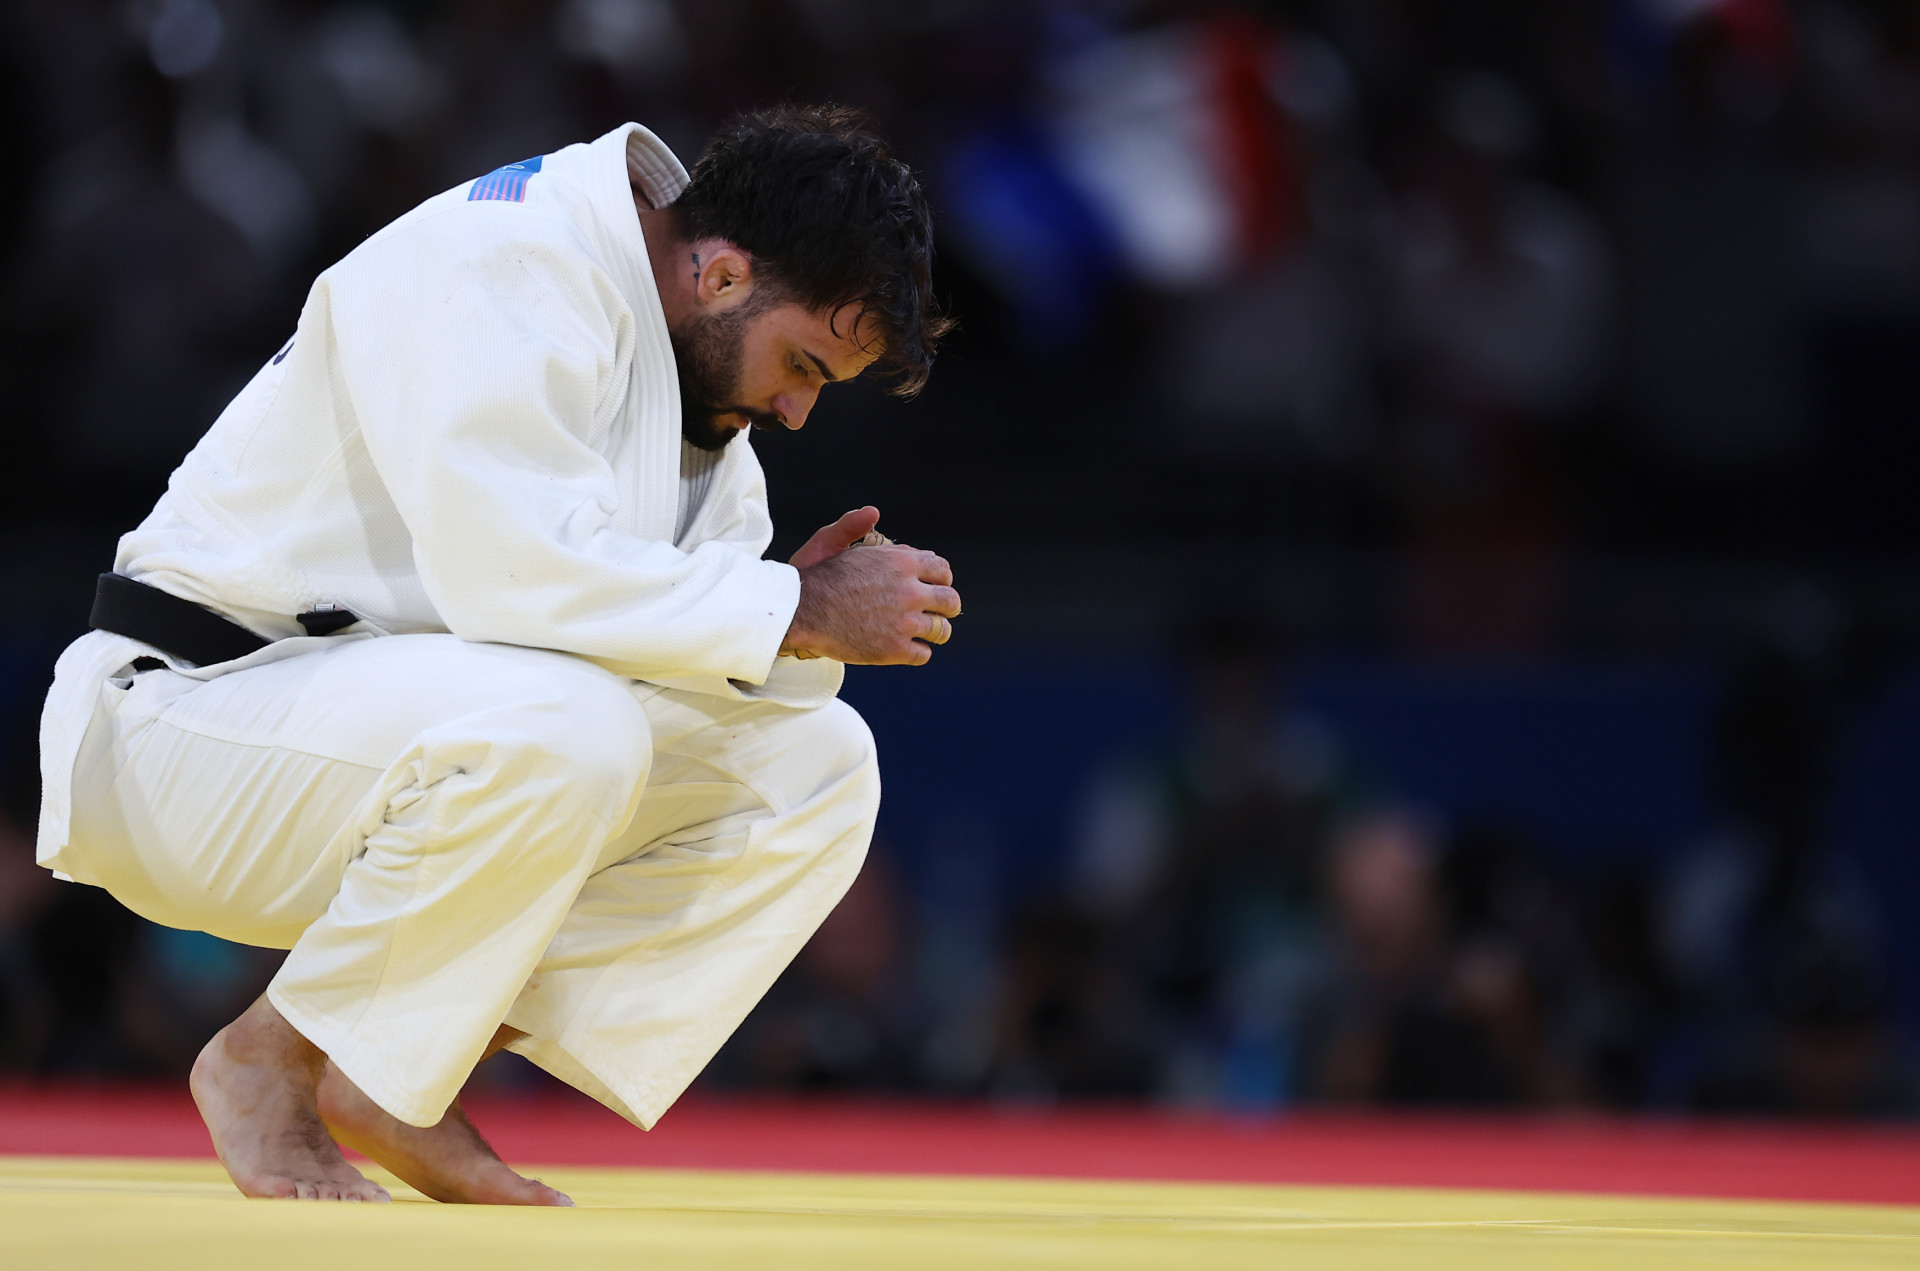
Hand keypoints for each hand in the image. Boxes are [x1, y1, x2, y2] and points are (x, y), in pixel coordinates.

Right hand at [782, 508, 959, 664]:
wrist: (799, 612)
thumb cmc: (813, 576)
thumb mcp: (830, 540)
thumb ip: (854, 526)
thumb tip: (873, 512)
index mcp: (901, 563)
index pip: (942, 570)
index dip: (941, 579)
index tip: (936, 586)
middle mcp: (909, 591)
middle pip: (950, 601)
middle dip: (946, 606)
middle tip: (938, 611)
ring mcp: (904, 622)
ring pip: (941, 630)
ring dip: (936, 631)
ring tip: (926, 633)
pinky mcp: (894, 650)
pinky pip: (923, 654)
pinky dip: (918, 651)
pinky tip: (908, 648)